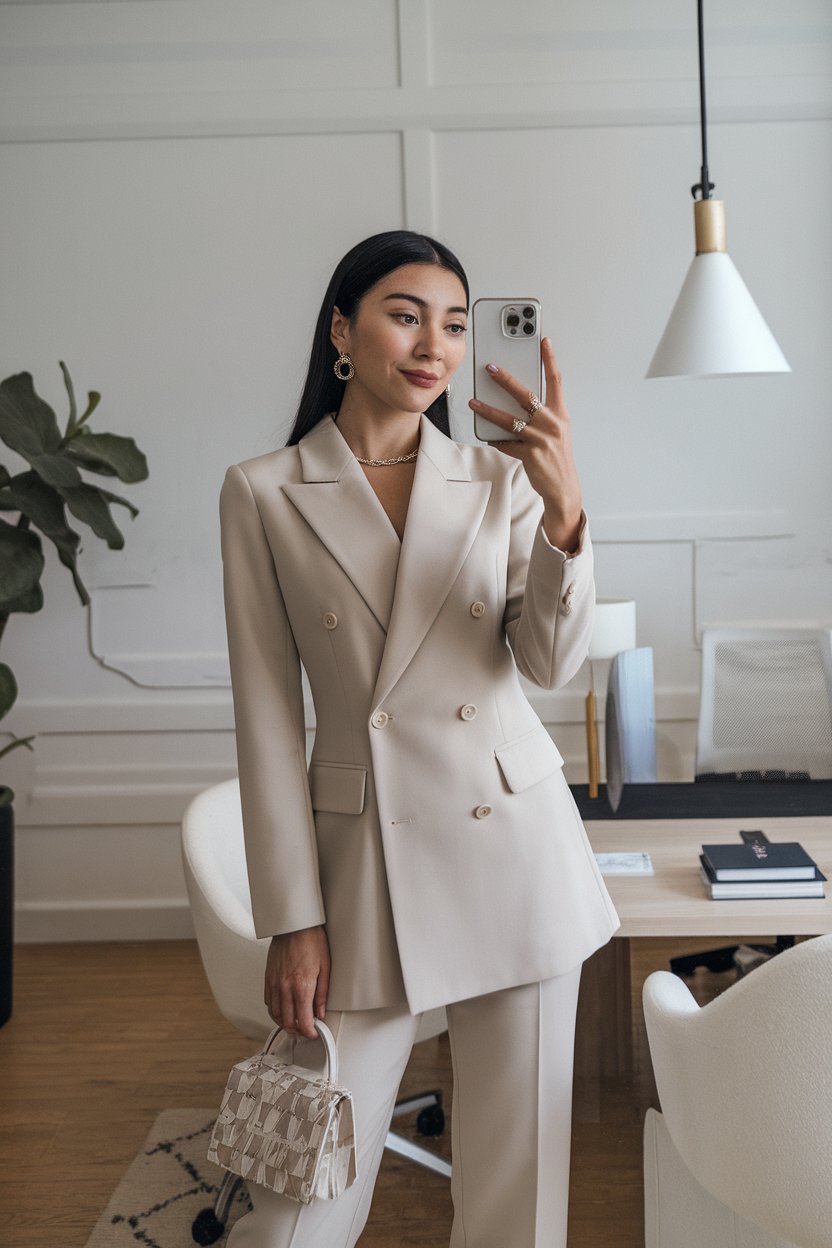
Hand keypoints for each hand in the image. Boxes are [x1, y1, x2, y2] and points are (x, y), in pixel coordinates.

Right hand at [265, 925, 330, 1039]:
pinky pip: (268, 1002)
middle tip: (304, 1032)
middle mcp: (285, 987)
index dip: (309, 1032)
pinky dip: (275, 1011)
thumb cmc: (311, 941)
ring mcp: (274, 983)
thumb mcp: (325, 968)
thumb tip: (320, 1012)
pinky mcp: (268, 978)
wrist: (294, 925)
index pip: (304, 1020)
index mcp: (302, 986)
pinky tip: (283, 1009)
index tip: (313, 1033)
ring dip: (284, 1023)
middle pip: (287, 1021)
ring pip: (275, 1014)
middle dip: (297, 1031)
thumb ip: (322, 994)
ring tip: (294, 1024)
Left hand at [468, 336, 582, 551]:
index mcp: (560, 415)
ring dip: (488, 410)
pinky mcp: (531, 454)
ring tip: (474, 403)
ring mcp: (541, 439)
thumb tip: (517, 402)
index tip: (544, 340)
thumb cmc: (556, 458)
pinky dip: (495, 439)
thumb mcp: (555, 432)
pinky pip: (506, 443)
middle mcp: (552, 423)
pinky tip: (486, 436)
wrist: (563, 488)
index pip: (556, 381)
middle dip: (506, 379)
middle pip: (526, 395)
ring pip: (509, 419)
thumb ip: (541, 416)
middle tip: (490, 367)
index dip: (550, 359)